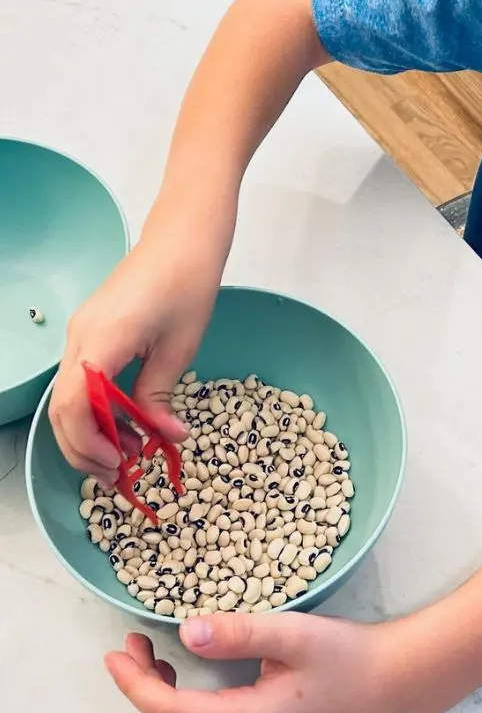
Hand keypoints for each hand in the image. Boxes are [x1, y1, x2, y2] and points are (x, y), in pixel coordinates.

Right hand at [50, 221, 226, 481]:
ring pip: (69, 397)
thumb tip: (166, 436)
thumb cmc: (187, 281)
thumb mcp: (180, 347)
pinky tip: (129, 422)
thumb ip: (160, 395)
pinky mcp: (92, 330)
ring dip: (93, 431)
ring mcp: (82, 333)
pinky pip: (82, 379)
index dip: (90, 445)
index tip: (121, 466)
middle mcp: (81, 338)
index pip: (73, 408)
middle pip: (62, 410)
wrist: (184, 237)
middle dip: (86, 448)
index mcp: (101, 341)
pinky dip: (98, 407)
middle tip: (120, 476)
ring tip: (131, 454)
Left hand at [105, 613, 395, 712]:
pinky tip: (194, 705)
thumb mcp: (292, 632)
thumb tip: (187, 630)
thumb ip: (238, 631)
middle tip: (142, 648)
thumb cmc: (345, 655)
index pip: (166, 712)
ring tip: (165, 669)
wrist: (391, 685)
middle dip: (143, 692)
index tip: (118, 650)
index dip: (133, 683)